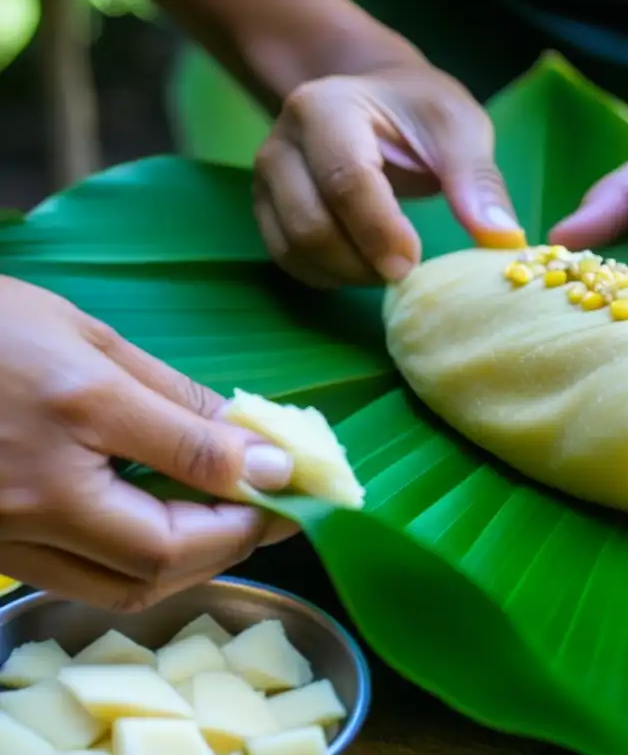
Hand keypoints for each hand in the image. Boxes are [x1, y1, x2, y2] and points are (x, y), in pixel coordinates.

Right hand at [0, 277, 297, 610]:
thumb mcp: (91, 340)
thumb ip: (178, 402)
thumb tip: (258, 449)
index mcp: (74, 415)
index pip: (190, 475)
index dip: (256, 493)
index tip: (295, 484)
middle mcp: (36, 493)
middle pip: (160, 558)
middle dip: (233, 541)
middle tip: (272, 512)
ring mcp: (5, 534)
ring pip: (121, 589)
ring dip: (191, 567)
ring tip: (229, 526)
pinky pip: (80, 585)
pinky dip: (138, 573)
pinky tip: (165, 535)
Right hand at [254, 58, 524, 288]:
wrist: (373, 101)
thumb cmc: (418, 112)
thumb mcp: (458, 128)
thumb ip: (477, 180)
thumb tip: (500, 239)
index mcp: (326, 109)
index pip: (346, 181)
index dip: (381, 232)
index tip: (415, 263)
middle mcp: (283, 143)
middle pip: (312, 225)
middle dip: (365, 262)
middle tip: (409, 270)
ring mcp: (267, 179)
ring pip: (295, 249)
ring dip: (348, 274)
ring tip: (390, 266)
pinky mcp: (266, 209)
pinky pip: (287, 260)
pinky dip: (328, 277)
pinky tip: (363, 267)